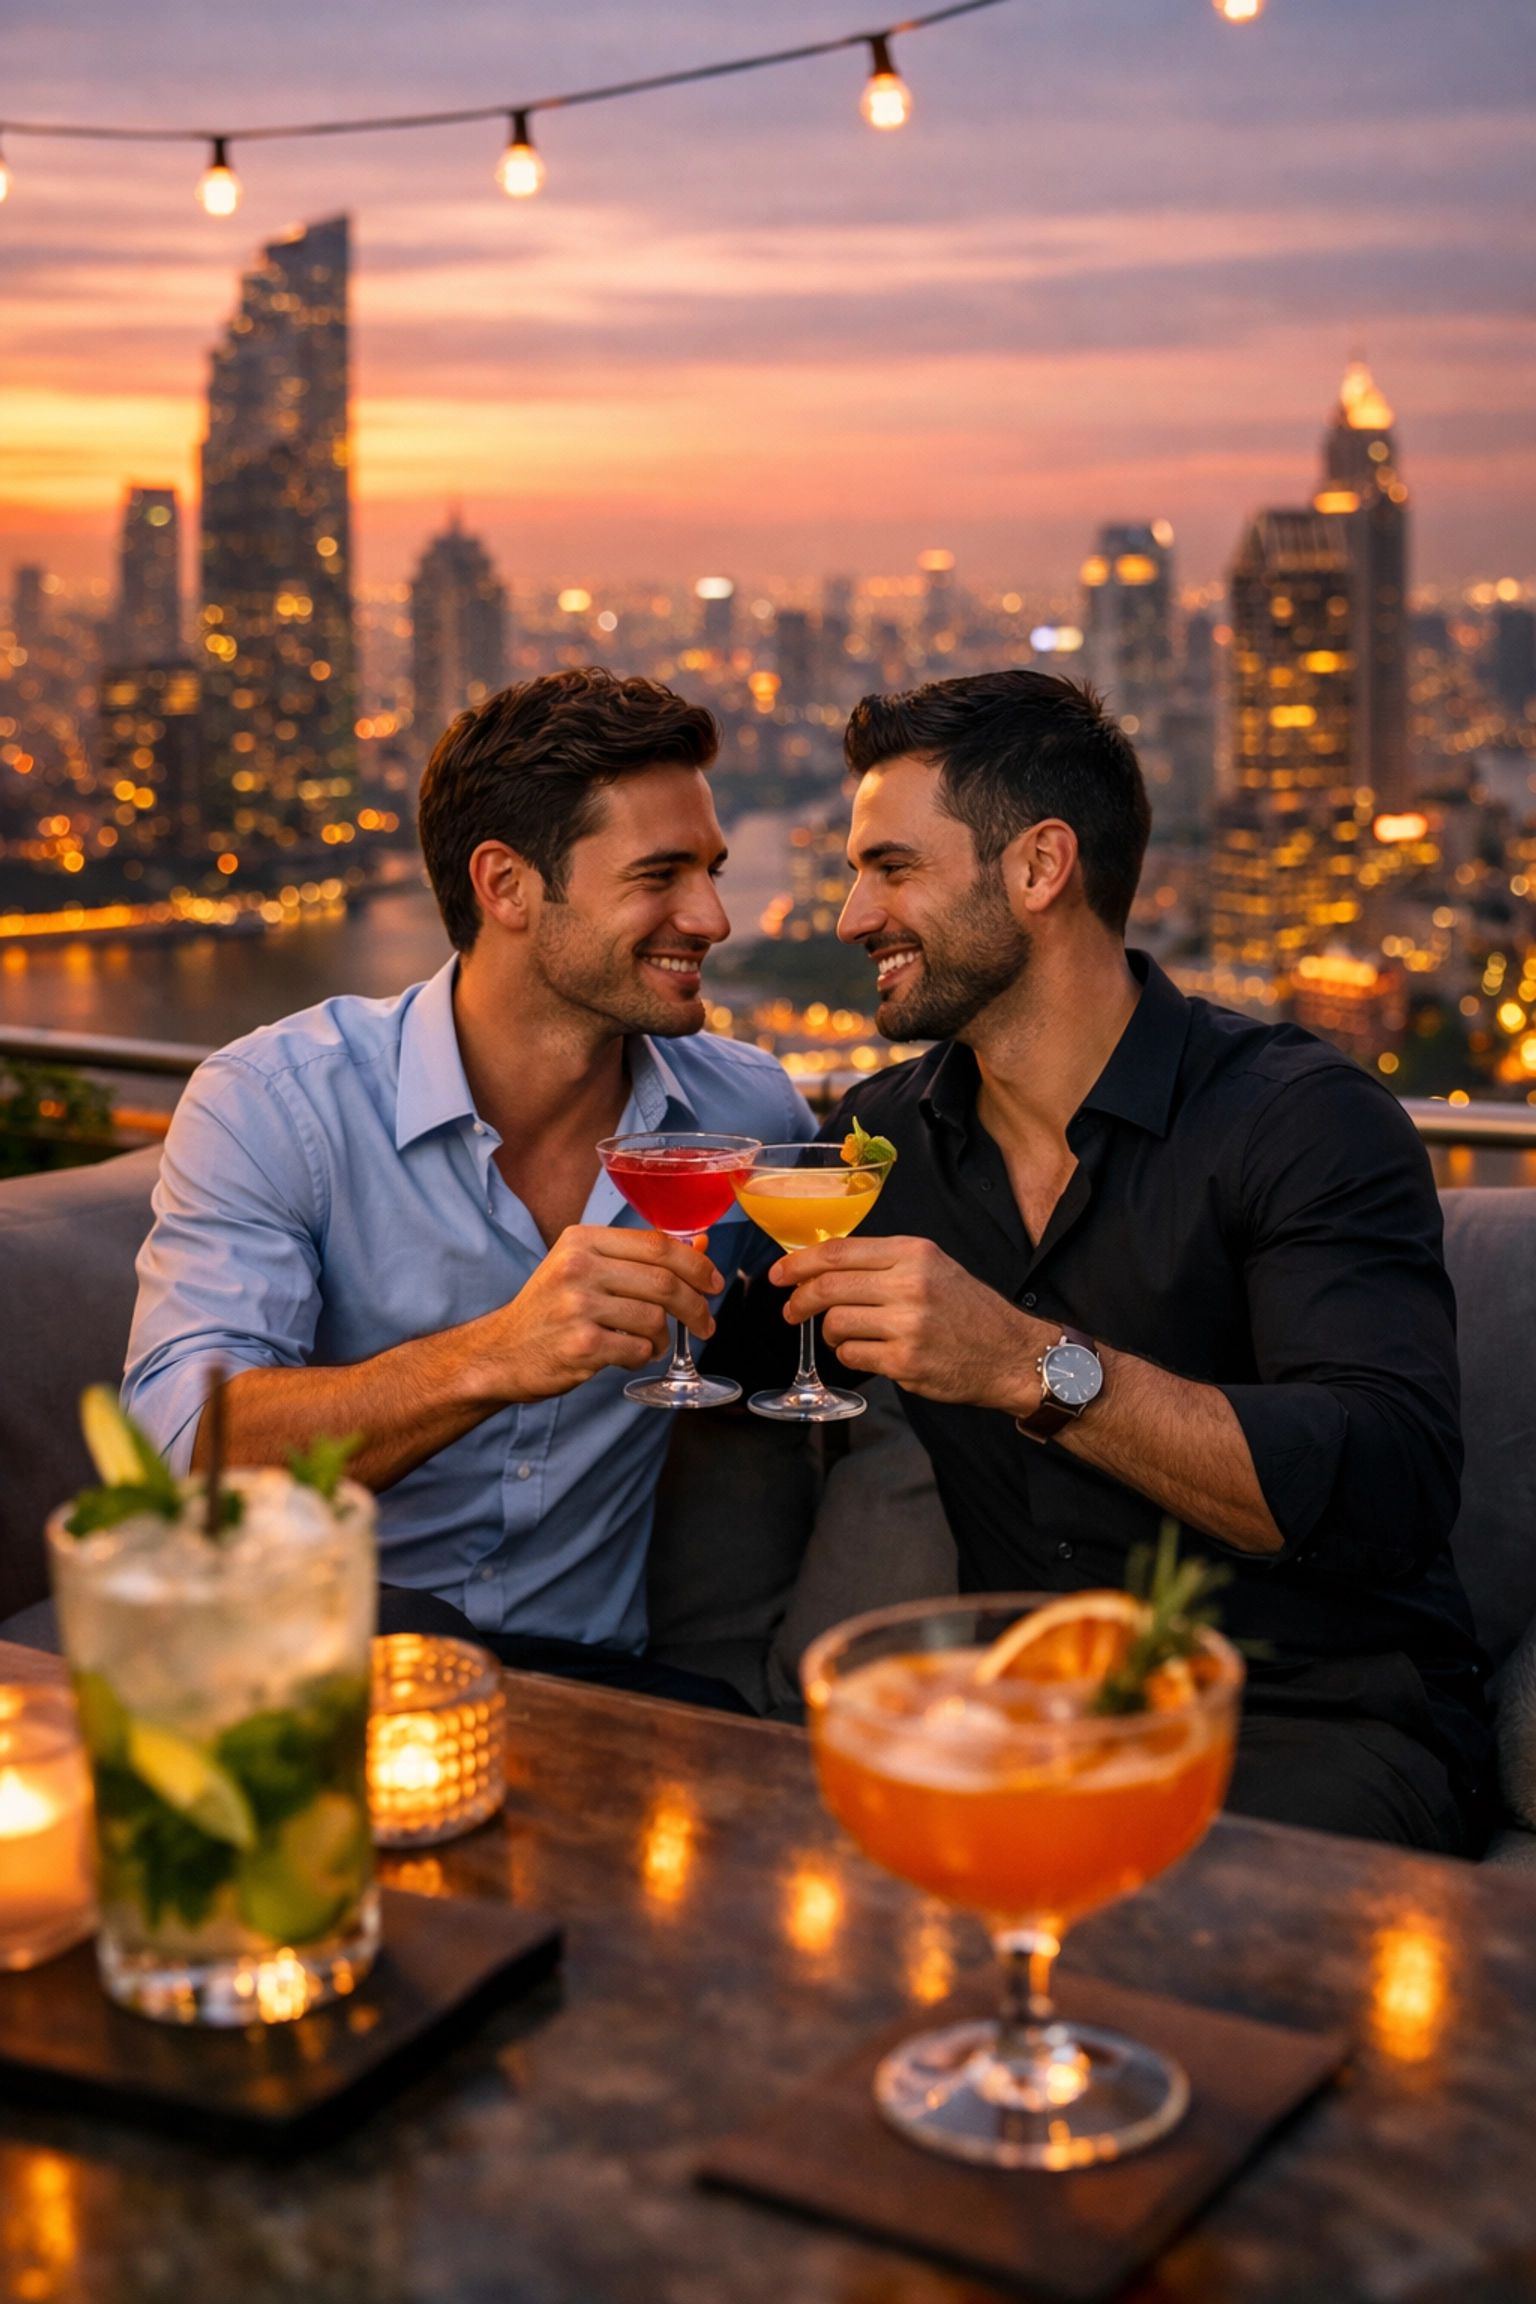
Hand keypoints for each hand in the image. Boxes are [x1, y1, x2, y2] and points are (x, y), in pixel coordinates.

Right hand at [469, 1226, 721, 1402]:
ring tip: (651, 1343)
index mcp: (582, 1240)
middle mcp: (578, 1268)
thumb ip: (634, 1259)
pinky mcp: (580, 1346)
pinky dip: (643, 1357)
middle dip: (695, 1306)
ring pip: (655, 1318)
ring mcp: (577, 1307)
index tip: (713, 1282)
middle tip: (706, 1322)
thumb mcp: (581, 1268)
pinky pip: (638, 1350)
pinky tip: (627, 1355)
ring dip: (663, 1337)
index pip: (657, 1244)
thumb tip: (700, 1250)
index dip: (695, 1264)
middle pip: (664, 1281)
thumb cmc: (550, 1310)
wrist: (501, 1352)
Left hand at [770, 1234, 1049, 1415]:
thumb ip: (884, 1262)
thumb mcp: (933, 1267)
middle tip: (790, 1311)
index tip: (780, 1274)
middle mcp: (910, 1284)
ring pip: (835, 1324)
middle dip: (799, 1300)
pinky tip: (866, 1353)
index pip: (838, 1252)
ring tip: (844, 1335)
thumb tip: (823, 1266)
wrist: (1011, 1353)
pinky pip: (853, 1356)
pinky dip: (850, 1355)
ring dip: (830, 1333)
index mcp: (913, 1253)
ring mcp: (908, 1325)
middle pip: (829, 1287)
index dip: (799, 1263)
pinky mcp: (905, 1362)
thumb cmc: (968, 1310)